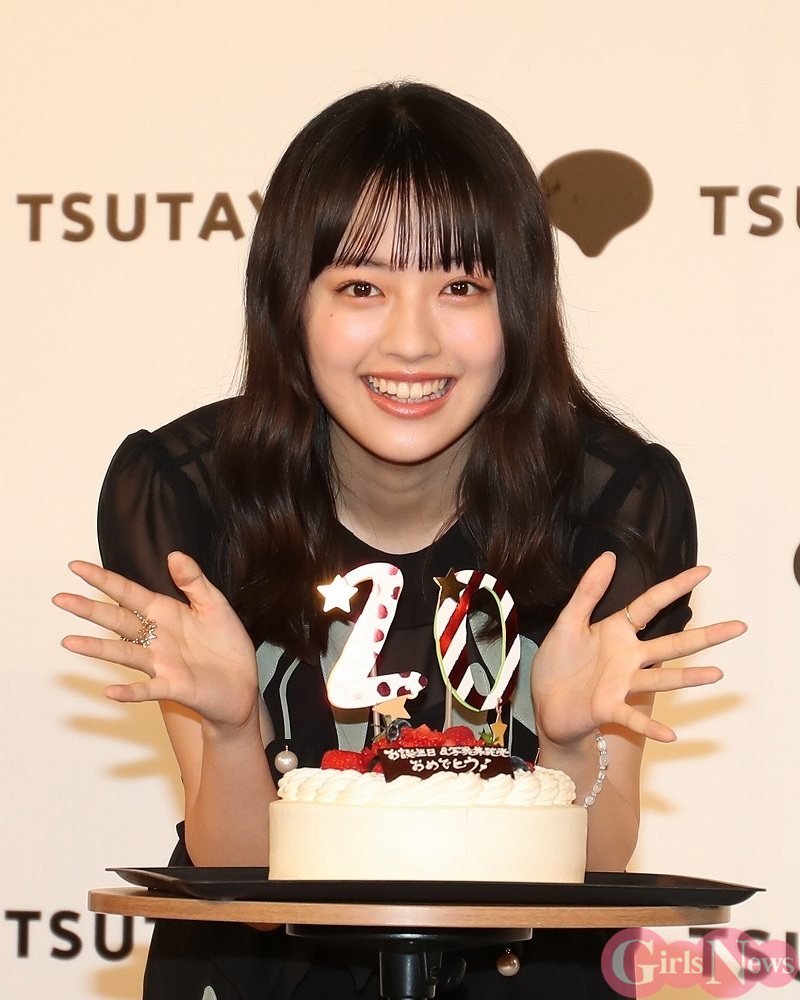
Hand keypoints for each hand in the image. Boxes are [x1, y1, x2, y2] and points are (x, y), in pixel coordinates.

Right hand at [53, 553, 258, 730]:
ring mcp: (162, 663)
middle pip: (118, 620)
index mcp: (165, 613)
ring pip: (124, 654)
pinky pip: (148, 689)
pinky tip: (110, 691)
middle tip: (59, 598)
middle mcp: (157, 638)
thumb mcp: (215, 605)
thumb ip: (194, 582)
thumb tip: (174, 555)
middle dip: (89, 609)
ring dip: (98, 649)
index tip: (76, 566)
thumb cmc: (226, 643)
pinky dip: (130, 691)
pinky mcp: (175, 686)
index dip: (104, 580)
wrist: (243, 683)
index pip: (128, 593)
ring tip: (69, 642)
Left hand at [532, 552, 745, 745]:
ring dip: (688, 678)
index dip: (676, 587)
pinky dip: (650, 726)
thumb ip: (588, 591)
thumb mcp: (568, 621)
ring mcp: (621, 684)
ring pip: (661, 679)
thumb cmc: (558, 663)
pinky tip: (670, 734)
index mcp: (617, 632)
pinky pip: (633, 717)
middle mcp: (627, 657)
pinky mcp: (609, 708)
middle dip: (706, 636)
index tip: (704, 571)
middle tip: (739, 627)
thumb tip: (609, 556)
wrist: (543, 703)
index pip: (651, 604)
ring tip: (717, 675)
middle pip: (672, 644)